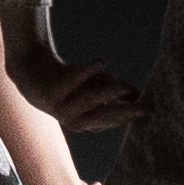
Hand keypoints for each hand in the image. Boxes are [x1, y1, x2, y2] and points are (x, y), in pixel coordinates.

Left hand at [27, 56, 143, 133]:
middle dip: (127, 112)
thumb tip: (137, 94)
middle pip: (104, 117)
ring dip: (108, 91)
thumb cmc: (68, 79)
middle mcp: (74, 120)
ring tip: (124, 84)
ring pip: (89, 101)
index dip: (132, 115)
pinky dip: (87, 72)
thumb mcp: (94, 85)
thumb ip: (113, 89)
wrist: (31, 70)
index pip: (114, 119)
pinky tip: (101, 62)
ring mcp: (61, 109)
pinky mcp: (50, 95)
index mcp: (87, 121)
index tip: (152, 109)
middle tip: (147, 107)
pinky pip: (71, 83)